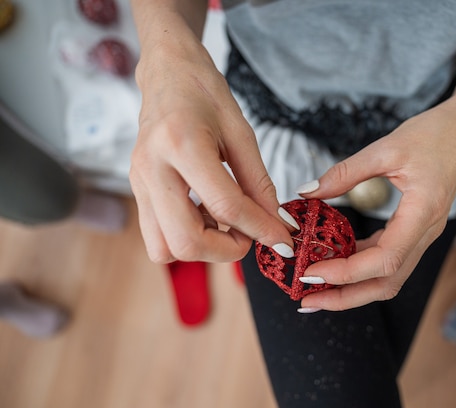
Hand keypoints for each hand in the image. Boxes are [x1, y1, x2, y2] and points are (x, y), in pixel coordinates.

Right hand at [129, 41, 294, 263]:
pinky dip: (186, 238)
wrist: (166, 74)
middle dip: (227, 250)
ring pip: (164, 249)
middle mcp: (152, 168)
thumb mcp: (242, 133)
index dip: (261, 229)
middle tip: (249, 235)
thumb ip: (260, 183)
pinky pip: (157, 237)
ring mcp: (138, 182)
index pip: (226, 206)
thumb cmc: (205, 95)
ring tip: (225, 224)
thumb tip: (278, 223)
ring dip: (203, 248)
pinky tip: (205, 216)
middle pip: (186, 242)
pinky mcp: (136, 190)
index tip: (283, 240)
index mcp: (182, 144)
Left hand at [297, 101, 455, 310]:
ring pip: (389, 276)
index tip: (313, 272)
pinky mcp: (416, 229)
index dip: (348, 273)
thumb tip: (307, 191)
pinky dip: (361, 266)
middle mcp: (426, 231)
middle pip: (387, 282)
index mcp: (422, 213)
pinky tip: (337, 261)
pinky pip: (389, 258)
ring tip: (318, 287)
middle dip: (347, 297)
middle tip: (309, 300)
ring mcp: (423, 233)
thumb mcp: (385, 148)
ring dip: (353, 287)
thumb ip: (345, 172)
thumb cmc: (434, 134)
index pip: (385, 260)